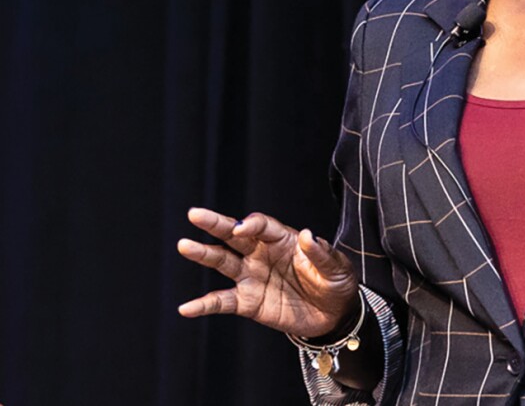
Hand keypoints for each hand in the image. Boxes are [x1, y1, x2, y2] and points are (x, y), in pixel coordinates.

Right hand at [176, 207, 358, 338]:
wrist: (334, 314)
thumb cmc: (335, 282)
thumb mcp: (336, 267)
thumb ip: (321, 253)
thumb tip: (307, 235)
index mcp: (283, 239)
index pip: (262, 226)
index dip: (252, 224)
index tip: (243, 227)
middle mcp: (261, 253)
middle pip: (234, 235)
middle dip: (215, 224)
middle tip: (194, 214)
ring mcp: (251, 276)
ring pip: (222, 262)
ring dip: (203, 254)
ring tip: (184, 245)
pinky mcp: (247, 301)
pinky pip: (222, 301)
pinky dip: (204, 305)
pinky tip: (186, 308)